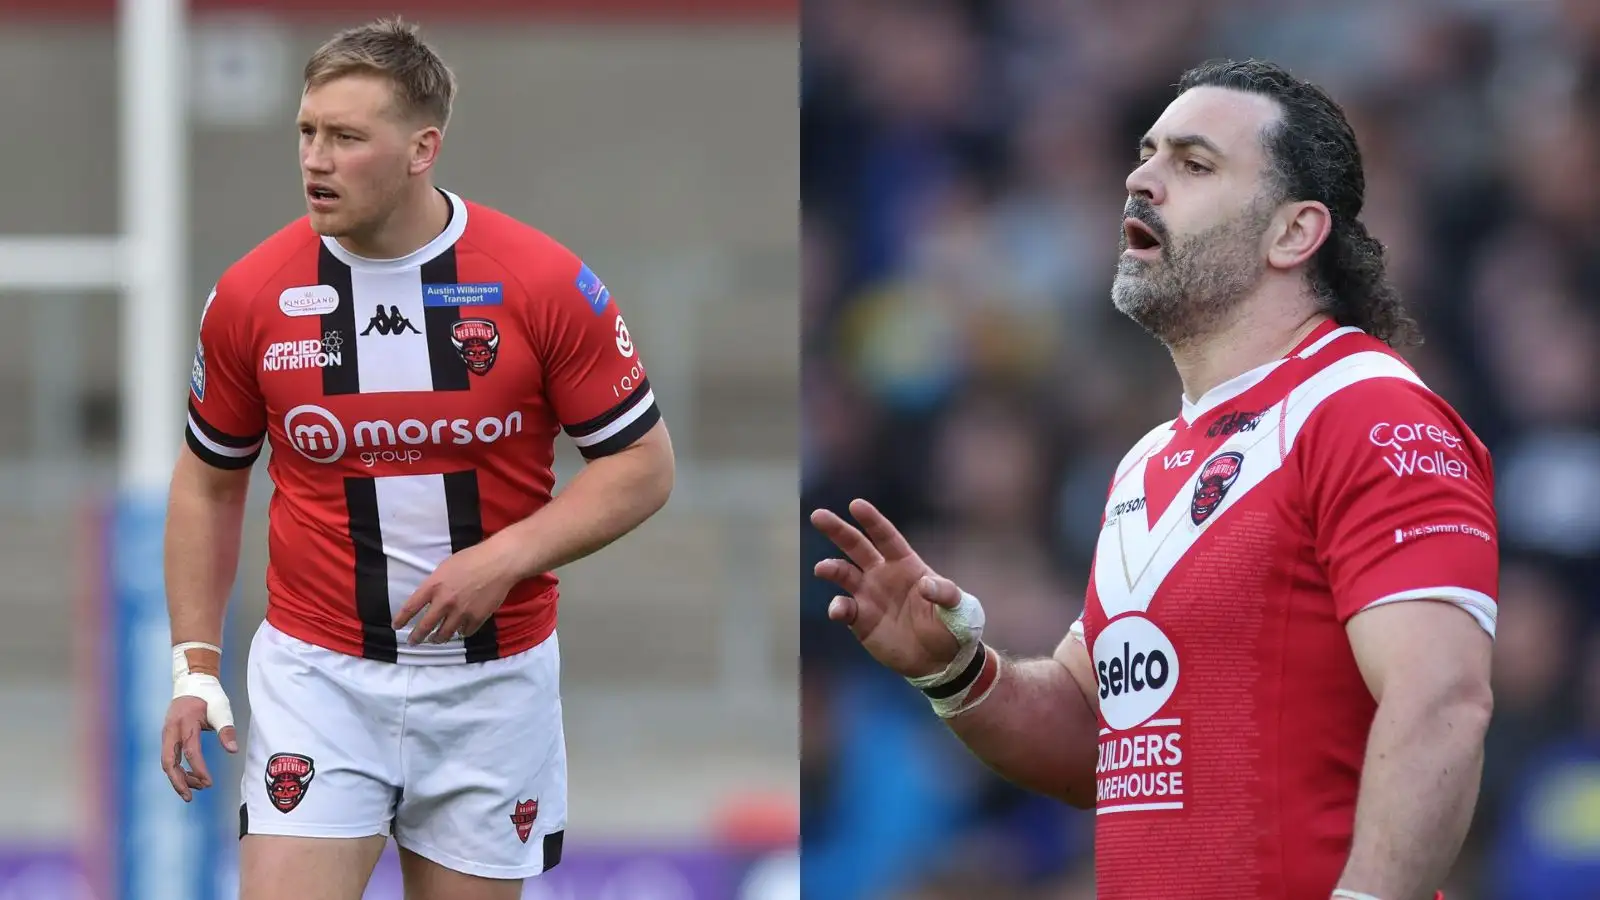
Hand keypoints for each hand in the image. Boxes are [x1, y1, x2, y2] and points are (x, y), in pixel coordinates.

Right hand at [160, 691, 237, 802]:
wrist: (192, 681)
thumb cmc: (209, 696)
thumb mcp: (221, 710)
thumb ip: (226, 730)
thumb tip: (233, 750)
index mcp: (185, 723)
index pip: (190, 752)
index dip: (198, 770)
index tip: (209, 783)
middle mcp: (171, 730)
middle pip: (168, 762)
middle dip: (178, 782)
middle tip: (190, 797)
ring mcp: (166, 733)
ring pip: (167, 762)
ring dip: (179, 777)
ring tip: (197, 787)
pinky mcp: (167, 736)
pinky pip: (168, 756)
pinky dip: (178, 768)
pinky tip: (190, 776)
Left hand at [392, 541, 518, 644]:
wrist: (499, 563)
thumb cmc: (472, 558)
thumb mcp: (446, 567)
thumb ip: (436, 584)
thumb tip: (430, 597)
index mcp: (434, 586)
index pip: (410, 607)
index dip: (401, 619)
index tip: (396, 626)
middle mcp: (444, 602)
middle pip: (425, 626)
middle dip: (416, 637)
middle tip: (413, 642)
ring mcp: (461, 612)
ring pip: (444, 634)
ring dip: (438, 639)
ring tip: (435, 640)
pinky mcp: (477, 618)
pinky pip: (465, 632)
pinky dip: (461, 632)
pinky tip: (460, 630)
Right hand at [809, 498, 964, 678]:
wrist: (941, 662)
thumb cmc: (953, 628)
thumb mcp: (958, 608)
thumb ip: (945, 593)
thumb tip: (925, 584)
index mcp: (906, 564)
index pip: (885, 537)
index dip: (872, 521)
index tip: (855, 505)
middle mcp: (883, 575)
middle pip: (856, 547)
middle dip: (837, 530)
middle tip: (817, 516)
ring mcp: (869, 596)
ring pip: (843, 574)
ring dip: (831, 568)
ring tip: (822, 569)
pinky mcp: (860, 620)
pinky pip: (844, 608)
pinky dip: (838, 607)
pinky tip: (839, 611)